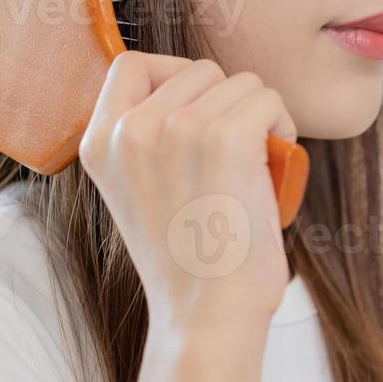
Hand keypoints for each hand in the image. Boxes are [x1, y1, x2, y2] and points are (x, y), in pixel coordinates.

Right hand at [78, 51, 296, 332]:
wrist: (206, 317)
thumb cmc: (185, 262)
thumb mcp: (137, 191)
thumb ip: (144, 141)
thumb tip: (189, 89)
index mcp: (99, 142)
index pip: (131, 64)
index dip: (172, 77)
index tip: (196, 113)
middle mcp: (132, 128)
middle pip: (198, 70)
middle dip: (226, 102)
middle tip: (235, 154)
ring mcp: (180, 129)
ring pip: (241, 82)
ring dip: (259, 114)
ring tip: (256, 164)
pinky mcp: (229, 138)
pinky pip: (269, 99)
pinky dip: (283, 125)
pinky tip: (277, 161)